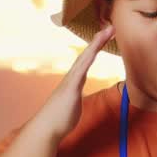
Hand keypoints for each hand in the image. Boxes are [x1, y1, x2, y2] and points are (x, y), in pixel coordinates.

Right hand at [31, 24, 114, 142]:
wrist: (46, 129)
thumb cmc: (58, 120)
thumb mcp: (71, 107)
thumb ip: (74, 99)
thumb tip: (74, 98)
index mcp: (74, 82)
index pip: (87, 61)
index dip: (96, 48)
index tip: (105, 37)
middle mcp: (71, 77)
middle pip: (87, 55)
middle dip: (98, 41)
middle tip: (110, 27)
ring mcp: (70, 82)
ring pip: (85, 58)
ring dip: (96, 44)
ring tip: (107, 31)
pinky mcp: (70, 88)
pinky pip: (81, 70)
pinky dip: (88, 58)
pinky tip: (94, 49)